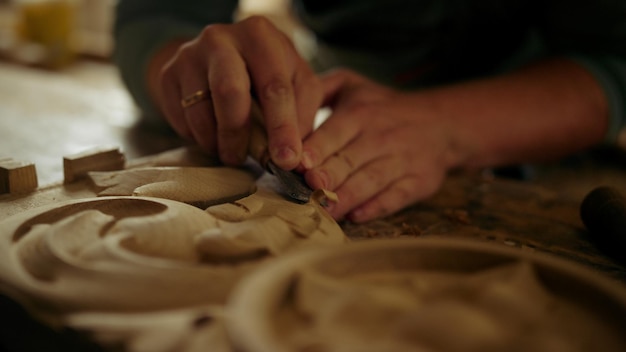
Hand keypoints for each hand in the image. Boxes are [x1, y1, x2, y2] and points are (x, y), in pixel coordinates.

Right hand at [156, 16, 321, 169]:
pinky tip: (214, 136)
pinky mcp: (168, 75)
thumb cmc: (268, 74)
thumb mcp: (296, 83)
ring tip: (233, 151)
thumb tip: (298, 160)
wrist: (220, 58)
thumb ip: (302, 117)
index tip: (286, 160)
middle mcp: (221, 38)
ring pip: (200, 111)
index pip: (274, 86)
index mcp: (260, 35)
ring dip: (219, 142)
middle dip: (240, 134)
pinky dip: (201, 138)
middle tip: (246, 160)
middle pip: (229, 91)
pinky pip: (182, 119)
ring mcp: (189, 55)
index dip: (282, 127)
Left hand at [301, 69, 459, 221]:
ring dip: (347, 197)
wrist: (441, 122)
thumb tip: (281, 107)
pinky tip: (357, 216)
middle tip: (308, 188)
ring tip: (325, 211)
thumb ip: (317, 90)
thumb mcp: (351, 85)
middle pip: (350, 159)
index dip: (316, 149)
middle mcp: (381, 136)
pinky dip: (377, 207)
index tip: (297, 163)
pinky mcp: (418, 182)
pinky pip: (396, 197)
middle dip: (329, 175)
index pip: (334, 132)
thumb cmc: (381, 106)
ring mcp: (402, 160)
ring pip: (371, 181)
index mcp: (360, 112)